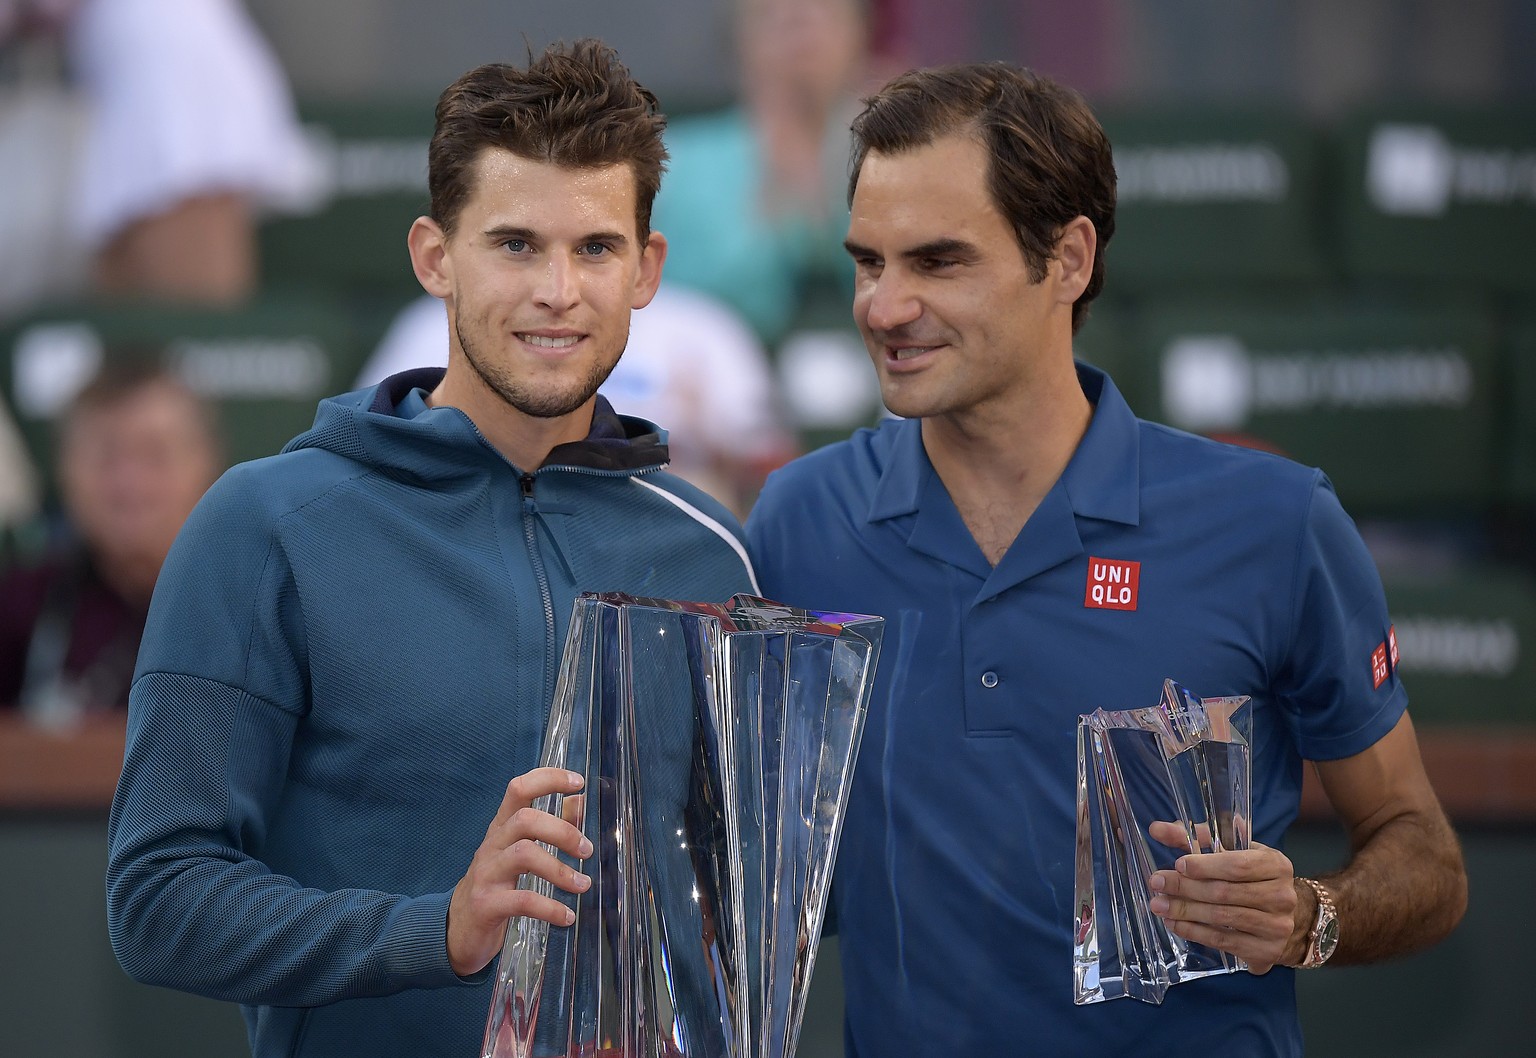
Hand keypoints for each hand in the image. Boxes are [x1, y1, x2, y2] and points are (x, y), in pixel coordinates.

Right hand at [447, 768, 591, 976]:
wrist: (458, 928)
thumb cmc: (496, 883)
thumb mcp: (519, 851)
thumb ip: (550, 826)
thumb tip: (579, 801)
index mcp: (502, 828)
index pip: (519, 789)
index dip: (548, 779)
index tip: (578, 781)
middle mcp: (492, 845)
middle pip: (525, 820)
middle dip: (563, 831)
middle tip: (587, 850)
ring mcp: (487, 874)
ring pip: (524, 855)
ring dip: (560, 870)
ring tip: (583, 885)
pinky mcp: (486, 904)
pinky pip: (523, 900)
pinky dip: (550, 908)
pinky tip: (566, 917)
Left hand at [1146, 820, 1299, 974]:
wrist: (1284, 918)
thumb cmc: (1250, 877)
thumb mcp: (1232, 851)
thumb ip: (1196, 837)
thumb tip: (1157, 829)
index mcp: (1276, 865)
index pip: (1238, 865)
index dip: (1205, 866)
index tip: (1178, 864)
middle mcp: (1282, 896)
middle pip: (1225, 892)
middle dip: (1185, 887)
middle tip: (1156, 883)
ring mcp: (1276, 926)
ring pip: (1221, 918)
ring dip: (1185, 911)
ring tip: (1158, 905)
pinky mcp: (1266, 951)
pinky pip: (1223, 941)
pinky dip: (1194, 932)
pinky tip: (1174, 924)